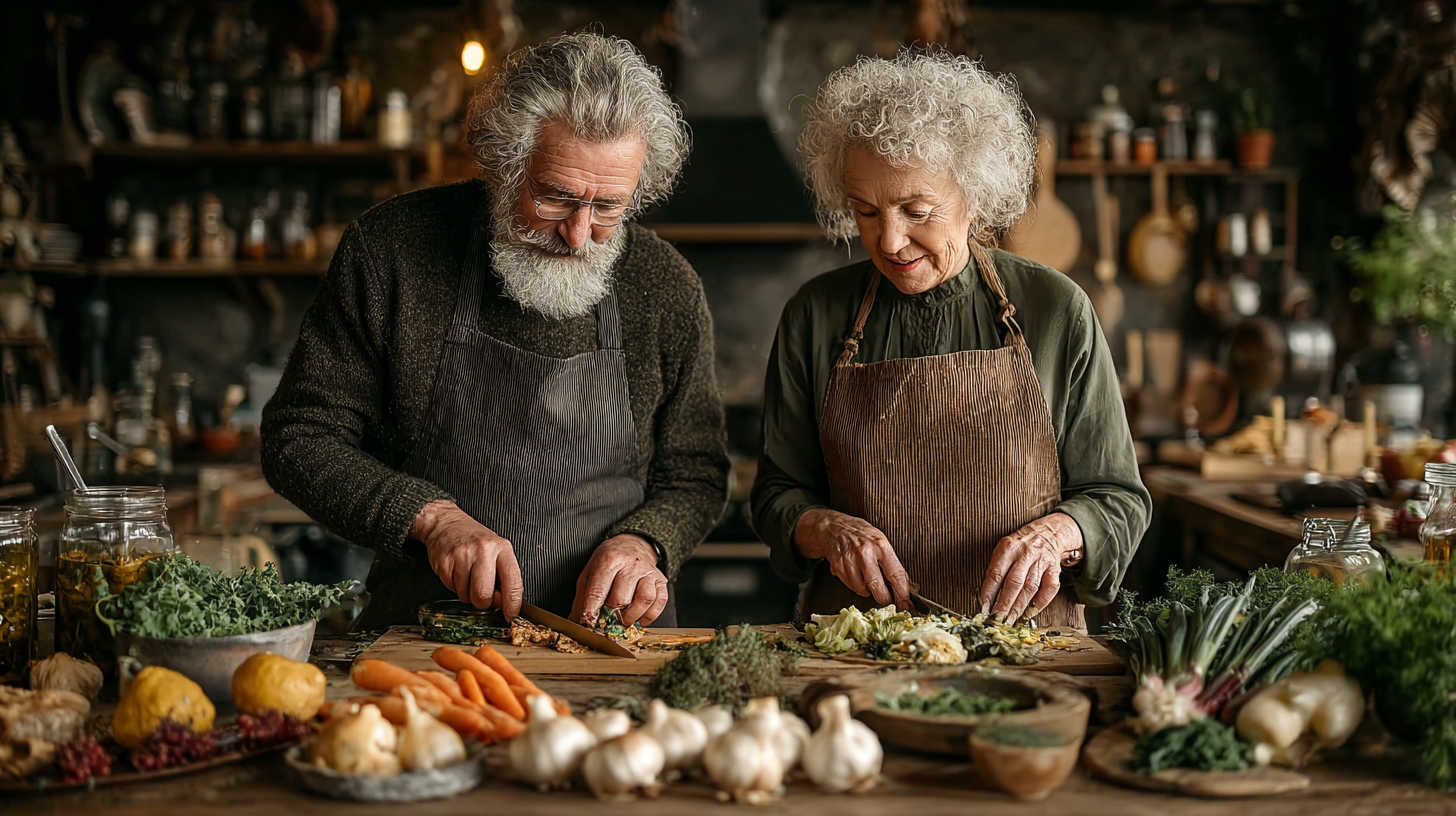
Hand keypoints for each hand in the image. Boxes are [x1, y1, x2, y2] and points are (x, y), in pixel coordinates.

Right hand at [412, 501, 523, 618]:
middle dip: (482, 602)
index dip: (512, 604)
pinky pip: (450, 587)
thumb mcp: (497, 550)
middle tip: (481, 595)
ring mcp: (463, 555)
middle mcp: (484, 551)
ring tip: (467, 576)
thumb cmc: (474, 539)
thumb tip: (506, 603)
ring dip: (466, 592)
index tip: (511, 615)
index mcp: (502, 549)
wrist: (446, 523)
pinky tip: (456, 571)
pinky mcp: (445, 561)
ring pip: (465, 594)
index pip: (513, 583)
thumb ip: (503, 574)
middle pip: (484, 595)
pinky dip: (453, 585)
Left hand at [570, 535, 668, 626]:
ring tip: (624, 620)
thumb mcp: (590, 572)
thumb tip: (577, 621)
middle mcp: (631, 564)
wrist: (631, 543)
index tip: (588, 624)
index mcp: (609, 560)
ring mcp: (648, 572)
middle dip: (612, 616)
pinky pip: (660, 600)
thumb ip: (582, 598)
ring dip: (632, 616)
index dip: (592, 612)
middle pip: (621, 598)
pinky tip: (641, 619)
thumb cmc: (609, 560)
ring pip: (644, 599)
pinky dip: (651, 614)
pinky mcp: (660, 579)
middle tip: (606, 622)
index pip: (598, 591)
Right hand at [794, 508, 910, 608]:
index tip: (906, 604)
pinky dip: (856, 585)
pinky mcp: (838, 567)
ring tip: (868, 578)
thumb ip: (892, 564)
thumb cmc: (861, 535)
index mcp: (881, 545)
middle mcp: (865, 553)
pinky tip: (856, 574)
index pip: (896, 575)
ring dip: (869, 591)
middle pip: (878, 588)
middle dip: (886, 599)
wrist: (834, 527)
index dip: (902, 594)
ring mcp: (850, 560)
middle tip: (889, 600)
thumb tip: (903, 587)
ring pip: (863, 590)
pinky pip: (851, 587)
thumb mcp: (881, 542)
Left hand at [979, 513, 1082, 622]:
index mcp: (1008, 548)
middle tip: (997, 619)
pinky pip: (1048, 590)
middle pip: (1014, 583)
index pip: (996, 573)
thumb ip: (995, 570)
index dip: (989, 592)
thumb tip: (986, 598)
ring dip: (1019, 608)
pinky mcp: (1054, 570)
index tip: (984, 607)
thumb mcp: (1002, 550)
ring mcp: (1041, 562)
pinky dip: (1038, 604)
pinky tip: (1029, 613)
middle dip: (1004, 604)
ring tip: (1010, 621)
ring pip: (1030, 588)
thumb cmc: (1019, 547)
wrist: (1046, 533)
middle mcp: (1025, 554)